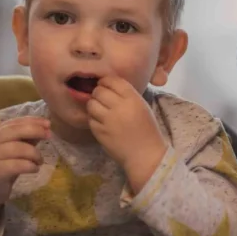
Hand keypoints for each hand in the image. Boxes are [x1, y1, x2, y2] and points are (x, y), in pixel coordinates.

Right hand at [0, 117, 48, 205]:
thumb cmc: (3, 167)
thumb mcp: (14, 150)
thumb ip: (26, 139)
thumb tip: (44, 128)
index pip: (15, 122)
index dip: (32, 121)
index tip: (48, 123)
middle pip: (15, 131)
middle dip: (35, 131)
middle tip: (49, 136)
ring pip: (19, 148)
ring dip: (35, 154)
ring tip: (40, 161)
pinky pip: (18, 165)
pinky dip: (30, 166)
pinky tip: (35, 169)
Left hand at [88, 76, 166, 191]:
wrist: (144, 154)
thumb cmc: (146, 129)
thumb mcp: (142, 106)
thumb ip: (127, 95)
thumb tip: (107, 85)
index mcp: (133, 98)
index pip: (113, 81)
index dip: (106, 81)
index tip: (105, 85)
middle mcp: (119, 107)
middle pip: (99, 91)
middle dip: (98, 93)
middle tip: (101, 98)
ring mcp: (108, 120)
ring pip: (91, 104)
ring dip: (94, 104)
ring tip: (99, 109)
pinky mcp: (100, 132)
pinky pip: (90, 119)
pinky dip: (93, 118)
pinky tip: (101, 122)